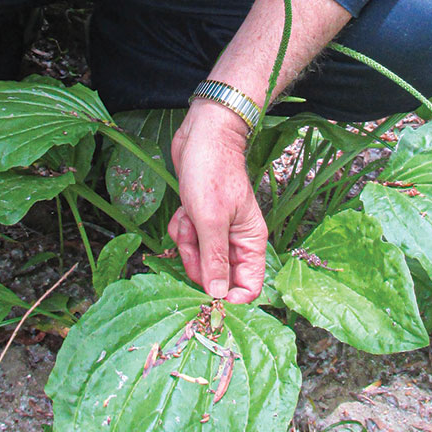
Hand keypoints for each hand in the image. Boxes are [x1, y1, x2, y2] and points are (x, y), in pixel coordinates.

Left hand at [168, 100, 266, 303]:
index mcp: (250, 241)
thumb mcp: (211, 220)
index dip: (230, 296)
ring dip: (187, 241)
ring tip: (189, 217)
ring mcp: (217, 231)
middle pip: (216, 276)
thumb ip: (215, 260)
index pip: (249, 286)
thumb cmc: (211, 171)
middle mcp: (236, 240)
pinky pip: (188, 240)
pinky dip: (182, 228)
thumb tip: (220, 296)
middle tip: (192, 240)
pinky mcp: (200, 221)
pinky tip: (183, 209)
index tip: (208, 295)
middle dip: (198, 261)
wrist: (201, 135)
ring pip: (198, 258)